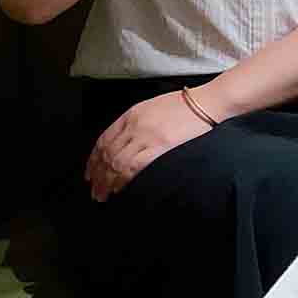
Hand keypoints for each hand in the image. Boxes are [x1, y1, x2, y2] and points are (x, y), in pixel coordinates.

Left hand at [85, 90, 209, 200]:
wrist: (207, 102)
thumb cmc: (185, 106)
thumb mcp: (153, 107)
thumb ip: (136, 122)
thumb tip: (123, 144)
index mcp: (131, 114)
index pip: (103, 140)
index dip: (93, 160)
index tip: (90, 173)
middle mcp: (134, 125)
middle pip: (107, 154)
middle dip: (97, 175)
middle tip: (94, 190)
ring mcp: (146, 135)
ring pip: (116, 163)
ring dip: (106, 182)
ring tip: (102, 195)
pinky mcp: (160, 146)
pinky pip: (133, 166)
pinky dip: (122, 180)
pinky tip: (119, 189)